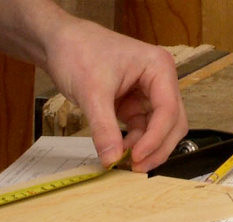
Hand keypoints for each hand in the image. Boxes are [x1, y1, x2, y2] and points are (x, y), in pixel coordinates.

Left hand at [44, 19, 188, 171]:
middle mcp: (160, 81)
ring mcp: (148, 93)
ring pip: (159, 130)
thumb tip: (112, 160)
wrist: (59, 43)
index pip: (168, 110)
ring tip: (124, 162)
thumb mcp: (92, 92)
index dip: (156, 138)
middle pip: (172, 123)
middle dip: (157, 147)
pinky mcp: (134, 104)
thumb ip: (104, 128)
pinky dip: (134, 144)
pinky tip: (118, 152)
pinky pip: (142, 130)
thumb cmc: (78, 51)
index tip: (137, 158)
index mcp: (159, 68)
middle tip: (136, 168)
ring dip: (146, 148)